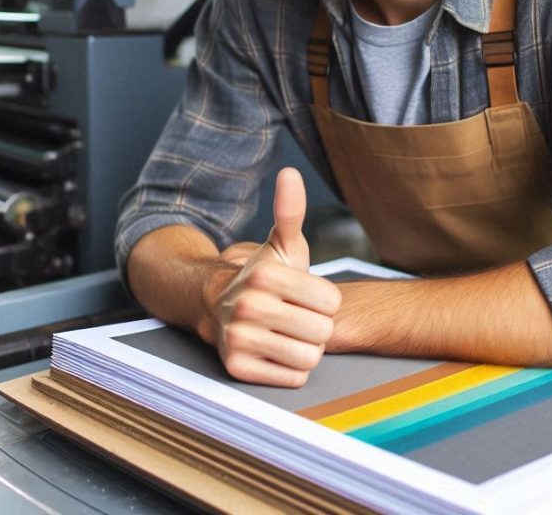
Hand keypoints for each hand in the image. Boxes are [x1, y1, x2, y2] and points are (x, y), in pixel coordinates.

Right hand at [211, 167, 341, 386]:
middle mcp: (248, 306)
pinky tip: (276, 351)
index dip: (325, 301)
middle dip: (316, 326)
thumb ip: (290, 212)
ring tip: (287, 334)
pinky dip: (291, 369)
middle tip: (296, 317)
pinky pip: (294, 378)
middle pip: (322, 331)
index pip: (331, 303)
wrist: (220, 308)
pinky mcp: (237, 369)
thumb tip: (290, 173)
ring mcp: (239, 339)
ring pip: (309, 357)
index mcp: (264, 274)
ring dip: (305, 348)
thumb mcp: (282, 245)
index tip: (305, 296)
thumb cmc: (266, 277)